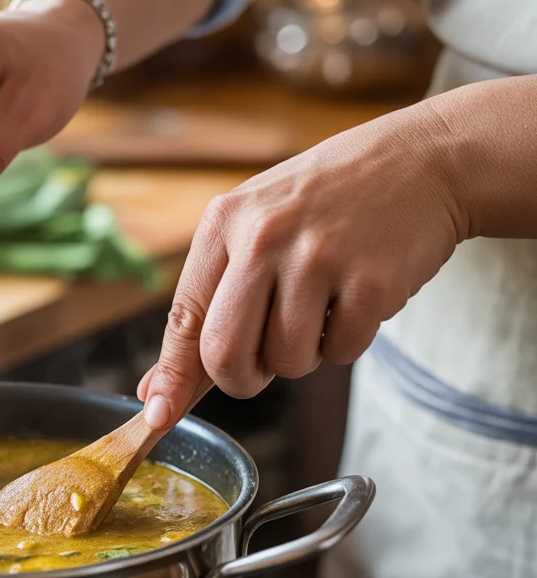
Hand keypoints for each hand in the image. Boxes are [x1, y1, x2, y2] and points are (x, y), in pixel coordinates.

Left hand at [138, 101, 467, 427]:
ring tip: (320, 305)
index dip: (172, 378)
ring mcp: (319, 257)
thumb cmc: (323, 204)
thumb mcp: (253, 228)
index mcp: (225, 222)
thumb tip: (157, 386)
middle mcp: (264, 237)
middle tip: (261, 365)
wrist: (422, 160)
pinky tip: (355, 296)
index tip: (158, 417)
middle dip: (241, 379)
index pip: (184, 318)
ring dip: (302, 355)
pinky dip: (346, 342)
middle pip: (225, 354)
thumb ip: (207, 303)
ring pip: (287, 362)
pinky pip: (341, 353)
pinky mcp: (372, 281)